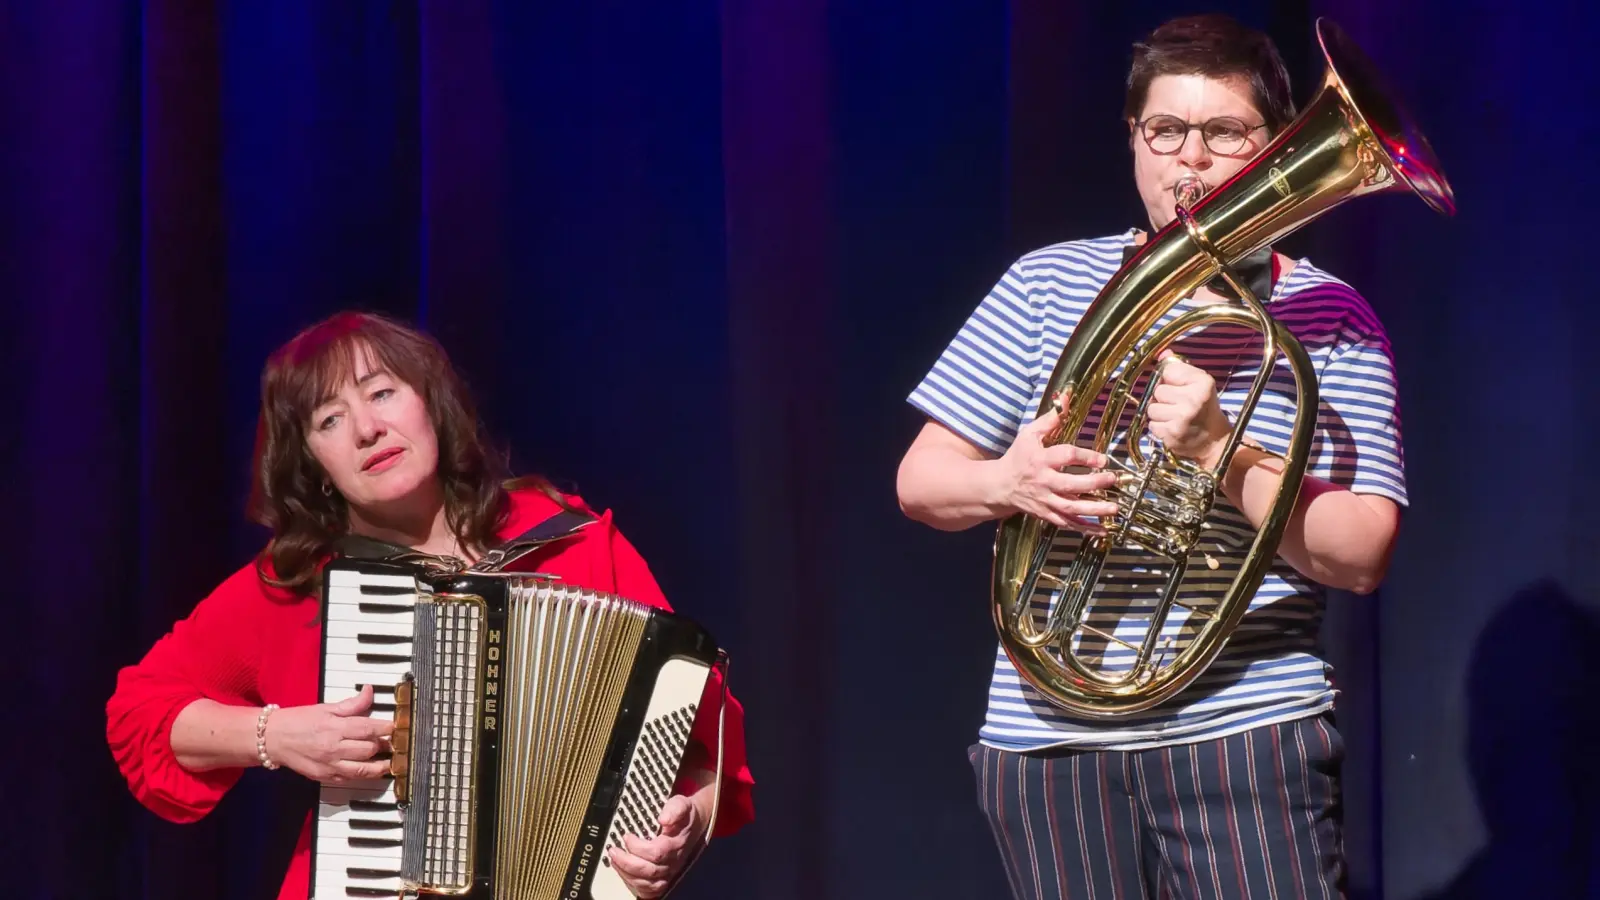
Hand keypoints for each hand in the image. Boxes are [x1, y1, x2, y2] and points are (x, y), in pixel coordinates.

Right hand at [263, 684, 394, 783]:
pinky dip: (363, 775)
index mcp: (335, 727)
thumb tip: (370, 691)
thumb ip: (351, 704)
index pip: (369, 728)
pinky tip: (371, 770)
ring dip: (380, 766)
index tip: (396, 726)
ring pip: (363, 769)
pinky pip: (350, 779)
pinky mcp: (325, 777)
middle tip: (392, 741)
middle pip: (369, 749)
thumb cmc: (298, 721)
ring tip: (390, 761)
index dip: (386, 728)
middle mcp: (334, 748)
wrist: (272, 739)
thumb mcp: (326, 708)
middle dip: (384, 745)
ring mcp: (329, 765)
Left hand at [608, 794, 704, 897]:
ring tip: (614, 860)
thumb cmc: (683, 817)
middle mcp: (673, 862)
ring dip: (627, 873)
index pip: (656, 852)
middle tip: (613, 850)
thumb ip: (674, 809)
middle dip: (627, 862)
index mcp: (675, 844)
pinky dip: (634, 884)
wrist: (692, 827)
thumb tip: (664, 818)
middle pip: (649, 871)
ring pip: (648, 883)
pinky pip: (649, 890)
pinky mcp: (663, 879)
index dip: (637, 847)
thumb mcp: (681, 804)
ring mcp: (668, 872)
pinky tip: (623, 872)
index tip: (627, 836)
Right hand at [997, 397, 1119, 531]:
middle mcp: (1043, 482)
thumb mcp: (1030, 434)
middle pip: (1070, 485)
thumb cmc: (1018, 457)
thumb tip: (1066, 397)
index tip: (1102, 459)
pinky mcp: (1047, 514)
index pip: (1065, 457)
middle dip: (1094, 484)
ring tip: (1114, 508)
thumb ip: (1051, 419)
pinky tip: (1104, 529)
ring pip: (1071, 508)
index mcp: (1040, 460)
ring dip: (1094, 510)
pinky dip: (1086, 528)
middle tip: (1112, 480)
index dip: (1085, 457)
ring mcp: (1045, 501)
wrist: (1001, 486)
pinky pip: (1068, 524)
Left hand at [1146, 351, 1231, 469]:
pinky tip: (1172, 428)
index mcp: (1202, 383)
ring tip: (1174, 417)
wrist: (1214, 442)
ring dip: (1159, 414)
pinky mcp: (1172, 434)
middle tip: (1177, 405)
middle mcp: (1193, 399)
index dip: (1169, 379)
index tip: (1179, 387)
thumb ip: (1180, 368)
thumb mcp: (1199, 384)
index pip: (1168, 371)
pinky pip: (1152, 425)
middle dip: (1164, 398)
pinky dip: (1159, 427)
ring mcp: (1182, 418)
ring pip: (1151, 409)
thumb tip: (1162, 353)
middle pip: (1158, 391)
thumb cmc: (1205, 408)